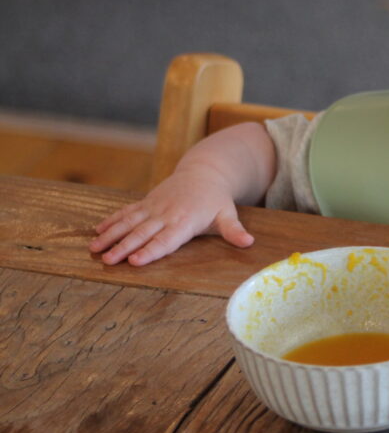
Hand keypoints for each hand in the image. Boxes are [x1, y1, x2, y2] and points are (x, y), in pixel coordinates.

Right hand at [89, 165, 253, 265]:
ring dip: (111, 235)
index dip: (151, 250)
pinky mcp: (147, 202)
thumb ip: (234, 231)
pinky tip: (97, 230)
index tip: (135, 261)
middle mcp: (166, 214)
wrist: (205, 171)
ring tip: (94, 248)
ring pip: (129, 222)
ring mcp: (154, 207)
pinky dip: (112, 220)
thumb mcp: (228, 214)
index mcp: (185, 221)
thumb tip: (249, 243)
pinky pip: (126, 211)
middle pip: (143, 233)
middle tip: (107, 261)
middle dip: (124, 247)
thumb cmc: (216, 200)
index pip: (166, 240)